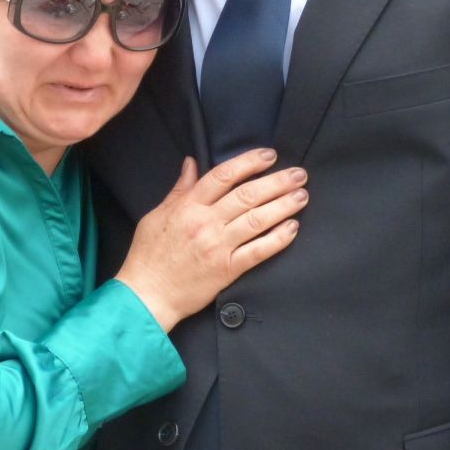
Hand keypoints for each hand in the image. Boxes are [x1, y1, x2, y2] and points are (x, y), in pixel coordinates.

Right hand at [116, 149, 305, 332]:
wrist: (147, 294)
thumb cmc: (148, 254)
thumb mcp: (157, 215)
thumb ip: (179, 189)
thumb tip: (191, 162)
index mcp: (188, 206)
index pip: (223, 176)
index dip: (249, 163)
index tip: (269, 155)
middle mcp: (205, 223)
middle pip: (247, 195)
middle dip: (277, 181)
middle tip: (299, 173)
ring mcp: (218, 246)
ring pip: (257, 220)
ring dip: (283, 205)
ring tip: (302, 195)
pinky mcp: (227, 269)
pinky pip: (258, 251)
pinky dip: (278, 238)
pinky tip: (292, 227)